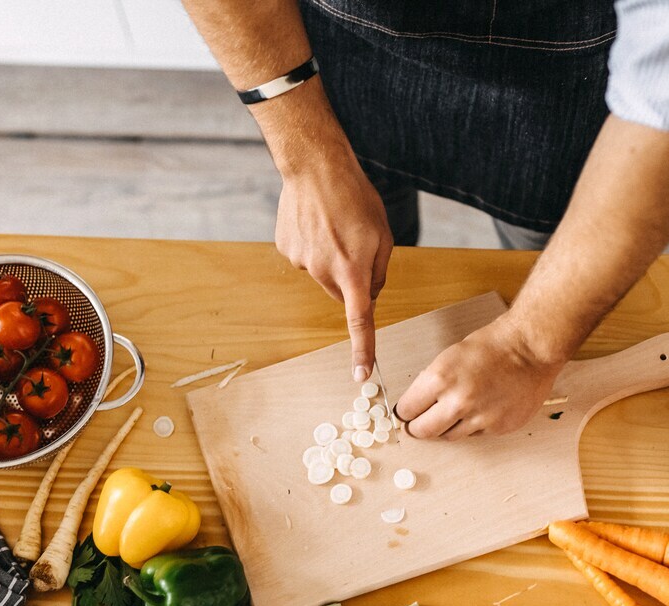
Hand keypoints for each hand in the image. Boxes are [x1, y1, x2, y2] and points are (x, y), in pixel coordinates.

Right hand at [274, 158, 392, 380]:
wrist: (314, 166)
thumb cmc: (355, 196)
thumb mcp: (382, 234)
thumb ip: (380, 270)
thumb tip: (370, 296)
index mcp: (353, 271)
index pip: (360, 321)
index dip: (362, 350)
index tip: (361, 375)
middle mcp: (324, 272)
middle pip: (341, 293)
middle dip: (350, 279)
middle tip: (355, 244)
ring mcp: (301, 262)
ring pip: (323, 275)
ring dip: (331, 259)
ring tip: (333, 225)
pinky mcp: (286, 249)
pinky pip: (305, 258)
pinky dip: (313, 245)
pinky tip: (315, 221)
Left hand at [395, 314, 565, 439]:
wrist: (530, 349)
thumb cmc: (492, 346)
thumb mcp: (449, 356)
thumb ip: (431, 383)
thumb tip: (416, 404)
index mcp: (440, 379)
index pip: (407, 409)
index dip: (405, 411)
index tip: (406, 413)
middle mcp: (458, 402)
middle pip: (423, 431)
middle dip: (418, 427)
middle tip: (418, 424)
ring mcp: (480, 418)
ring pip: (448, 436)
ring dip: (446, 427)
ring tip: (455, 410)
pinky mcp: (497, 428)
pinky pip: (474, 434)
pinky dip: (472, 425)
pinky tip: (479, 408)